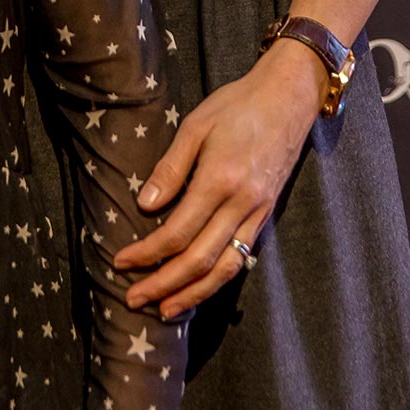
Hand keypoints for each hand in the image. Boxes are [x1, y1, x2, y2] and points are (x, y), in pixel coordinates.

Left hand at [115, 39, 328, 315]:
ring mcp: (258, 213)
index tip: (121, 262)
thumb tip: (145, 206)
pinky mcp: (266, 214)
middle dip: (164, 285)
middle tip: (133, 300)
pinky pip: (241, 256)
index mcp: (220, 180)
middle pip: (199, 260)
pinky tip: (199, 288)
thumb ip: (170, 168)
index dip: (147, 253)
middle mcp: (242, 204)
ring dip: (193, 293)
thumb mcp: (196, 126)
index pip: (177, 232)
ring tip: (165, 310)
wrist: (288, 98)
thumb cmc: (237, 105)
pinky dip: (218, 278)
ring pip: (224, 268)